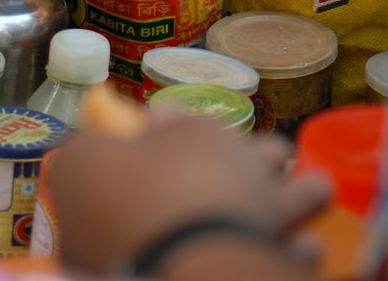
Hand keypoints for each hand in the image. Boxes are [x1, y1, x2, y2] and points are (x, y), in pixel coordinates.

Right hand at [48, 113, 330, 276]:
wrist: (182, 268)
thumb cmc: (125, 206)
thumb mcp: (78, 165)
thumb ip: (86, 153)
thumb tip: (89, 155)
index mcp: (193, 132)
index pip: (185, 121)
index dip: (170, 131)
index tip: (156, 143)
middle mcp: (243, 162)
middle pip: (267, 149)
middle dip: (259, 160)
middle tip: (236, 180)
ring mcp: (275, 209)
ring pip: (309, 190)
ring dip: (297, 197)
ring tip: (277, 214)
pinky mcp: (290, 258)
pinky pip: (305, 249)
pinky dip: (295, 251)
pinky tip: (278, 256)